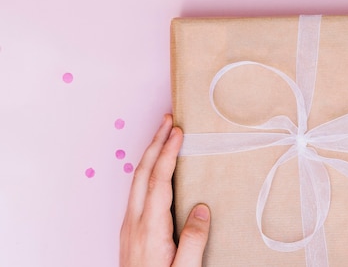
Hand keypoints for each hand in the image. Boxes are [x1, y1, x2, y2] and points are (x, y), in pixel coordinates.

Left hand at [120, 114, 210, 266]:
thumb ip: (193, 242)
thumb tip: (201, 209)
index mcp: (149, 229)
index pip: (158, 180)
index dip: (168, 153)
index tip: (178, 132)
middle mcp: (134, 223)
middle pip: (141, 173)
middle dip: (155, 142)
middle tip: (168, 120)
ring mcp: (129, 227)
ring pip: (136, 180)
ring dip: (149, 154)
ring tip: (163, 136)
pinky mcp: (130, 232)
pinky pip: (136, 191)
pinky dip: (147, 170)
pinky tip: (155, 169)